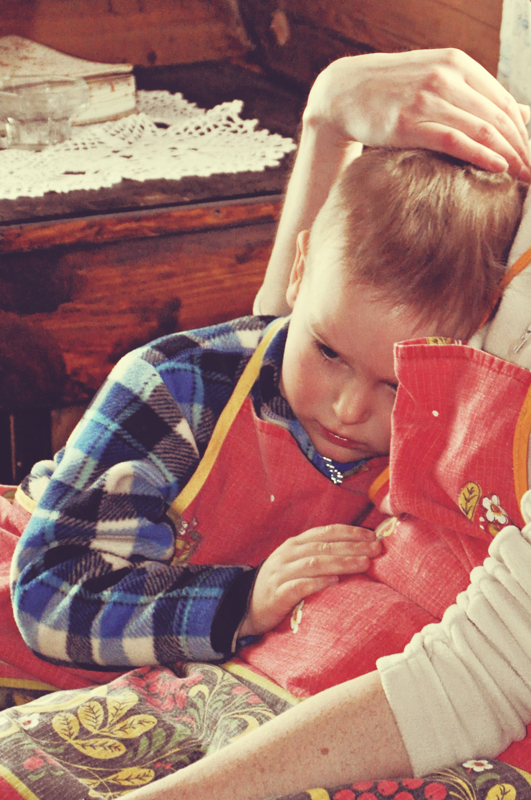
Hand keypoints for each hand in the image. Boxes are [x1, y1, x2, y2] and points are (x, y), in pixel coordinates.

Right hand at [239, 524, 380, 636]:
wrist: (246, 606)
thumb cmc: (280, 583)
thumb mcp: (297, 562)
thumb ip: (320, 554)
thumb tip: (356, 550)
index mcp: (295, 544)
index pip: (326, 532)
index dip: (350, 532)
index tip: (372, 536)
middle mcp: (288, 554)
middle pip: (325, 546)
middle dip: (353, 547)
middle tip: (376, 550)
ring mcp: (282, 573)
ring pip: (315, 563)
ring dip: (341, 562)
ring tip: (363, 564)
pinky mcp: (278, 594)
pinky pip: (300, 586)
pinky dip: (318, 582)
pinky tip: (335, 581)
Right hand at [305, 48, 530, 180]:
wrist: (344, 92)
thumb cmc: (391, 92)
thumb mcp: (433, 80)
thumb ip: (470, 94)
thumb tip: (516, 116)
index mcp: (457, 63)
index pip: (503, 101)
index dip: (524, 131)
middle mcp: (446, 77)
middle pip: (498, 116)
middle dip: (522, 147)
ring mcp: (427, 98)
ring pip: (482, 128)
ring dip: (509, 155)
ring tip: (524, 176)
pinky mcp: (409, 122)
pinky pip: (455, 140)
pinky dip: (482, 154)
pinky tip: (499, 167)